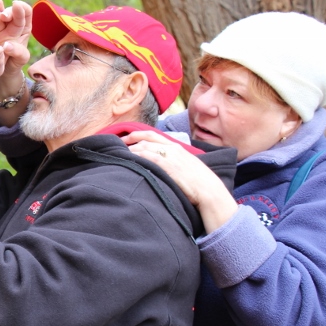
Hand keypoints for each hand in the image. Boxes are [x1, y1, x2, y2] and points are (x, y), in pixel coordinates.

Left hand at [122, 131, 237, 232]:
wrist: (209, 191)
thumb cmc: (200, 183)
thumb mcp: (187, 166)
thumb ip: (175, 163)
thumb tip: (163, 167)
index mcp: (177, 147)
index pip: (153, 135)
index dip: (137, 134)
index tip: (126, 137)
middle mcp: (172, 149)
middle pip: (145, 139)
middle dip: (129, 140)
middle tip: (116, 144)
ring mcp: (169, 157)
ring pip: (144, 148)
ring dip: (130, 151)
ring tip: (118, 154)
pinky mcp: (167, 166)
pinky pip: (147, 158)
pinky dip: (136, 157)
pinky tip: (127, 161)